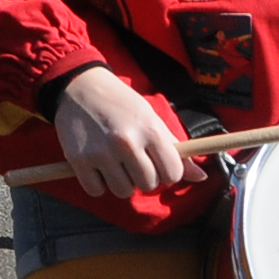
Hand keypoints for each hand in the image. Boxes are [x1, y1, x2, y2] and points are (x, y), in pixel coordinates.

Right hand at [50, 72, 190, 198]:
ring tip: (114, 162)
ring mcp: (101, 153)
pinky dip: (97, 184)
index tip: (157, 163)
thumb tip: (201, 177)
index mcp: (149, 130)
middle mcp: (126, 142)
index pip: (172, 173)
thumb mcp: (150, 118)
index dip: (167, 172)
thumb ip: (174, 149)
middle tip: (133, 160)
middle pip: (148, 184)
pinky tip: (97, 165)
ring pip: (123, 191)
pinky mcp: (78, 160)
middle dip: (144, 177)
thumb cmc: (120, 103)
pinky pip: (96, 191)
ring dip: (121, 182)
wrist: (79, 86)